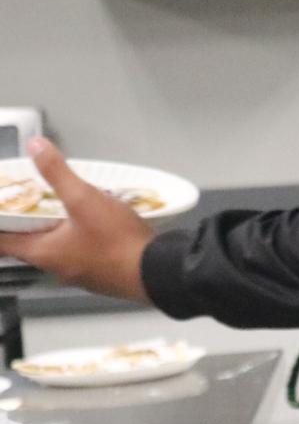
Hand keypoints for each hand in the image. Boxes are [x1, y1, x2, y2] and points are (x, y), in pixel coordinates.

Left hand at [0, 139, 154, 303]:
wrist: (158, 272)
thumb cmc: (117, 241)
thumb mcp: (85, 199)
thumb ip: (57, 172)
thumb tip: (35, 146)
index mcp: (43, 253)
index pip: (2, 243)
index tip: (4, 209)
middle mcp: (56, 268)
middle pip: (29, 245)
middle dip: (27, 224)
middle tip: (32, 203)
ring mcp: (81, 275)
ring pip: (58, 251)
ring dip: (56, 233)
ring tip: (64, 210)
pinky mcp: (103, 277)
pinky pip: (82, 257)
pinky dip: (80, 242)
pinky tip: (96, 228)